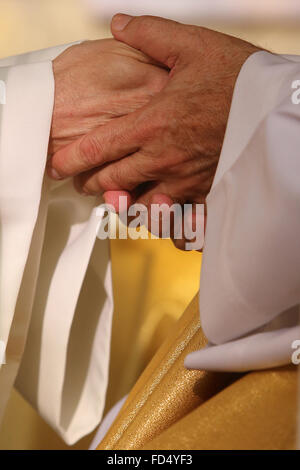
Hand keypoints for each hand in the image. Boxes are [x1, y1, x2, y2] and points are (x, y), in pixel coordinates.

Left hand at [49, 16, 258, 205]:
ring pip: (140, 207)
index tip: (57, 167)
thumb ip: (150, 34)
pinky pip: (177, 220)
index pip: (99, 148)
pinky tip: (159, 215)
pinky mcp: (206, 194)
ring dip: (124, 205)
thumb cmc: (237, 77)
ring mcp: (185, 181)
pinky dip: (163, 222)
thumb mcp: (192, 45)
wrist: (279, 106)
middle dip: (92, 185)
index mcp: (152, 123)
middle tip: (83, 183)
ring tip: (119, 198)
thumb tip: (118, 24)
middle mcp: (163, 158)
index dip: (72, 159)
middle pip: (113, 182)